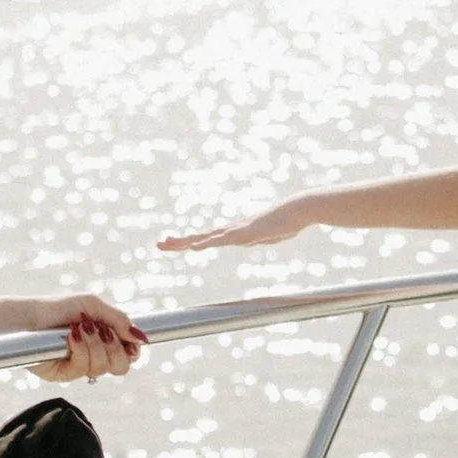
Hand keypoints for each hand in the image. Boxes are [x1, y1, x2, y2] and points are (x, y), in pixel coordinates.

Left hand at [18, 295, 145, 379]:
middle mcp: (95, 355)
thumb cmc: (58, 308)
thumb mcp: (92, 306)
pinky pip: (83, 369)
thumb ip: (119, 320)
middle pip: (122, 367)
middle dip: (114, 347)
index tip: (129, 340)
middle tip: (102, 331)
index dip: (133, 349)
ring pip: (103, 368)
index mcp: (104, 339)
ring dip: (94, 344)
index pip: (129, 354)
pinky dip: (80, 349)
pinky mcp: (65, 375)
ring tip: (80, 328)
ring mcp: (80, 366)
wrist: (28, 317)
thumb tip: (141, 338)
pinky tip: (70, 337)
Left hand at [158, 199, 316, 253]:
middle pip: (200, 237)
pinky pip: (223, 240)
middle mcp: (231, 230)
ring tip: (167, 243)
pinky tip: (194, 248)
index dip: (188, 241)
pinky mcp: (246, 232)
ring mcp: (237, 230)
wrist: (298, 209)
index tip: (170, 242)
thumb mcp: (265, 237)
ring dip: (186, 241)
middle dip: (179, 241)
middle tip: (158, 244)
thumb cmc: (285, 222)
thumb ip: (254, 239)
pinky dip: (207, 244)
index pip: (206, 238)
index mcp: (234, 233)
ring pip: (206, 237)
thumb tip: (247, 240)